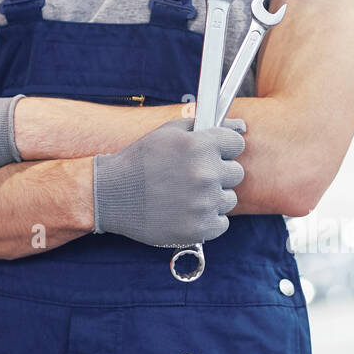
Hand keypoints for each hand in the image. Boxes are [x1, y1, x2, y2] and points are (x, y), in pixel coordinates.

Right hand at [92, 118, 245, 245]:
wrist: (111, 195)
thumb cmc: (141, 160)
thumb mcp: (169, 132)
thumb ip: (207, 125)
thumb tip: (242, 126)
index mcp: (200, 145)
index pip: (237, 144)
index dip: (223, 149)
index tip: (210, 154)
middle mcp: (205, 174)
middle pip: (236, 173)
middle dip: (218, 173)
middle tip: (192, 177)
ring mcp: (204, 203)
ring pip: (230, 199)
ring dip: (213, 197)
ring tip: (185, 195)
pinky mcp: (200, 229)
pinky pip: (222, 223)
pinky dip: (207, 220)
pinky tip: (186, 212)